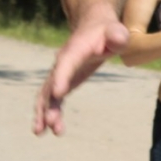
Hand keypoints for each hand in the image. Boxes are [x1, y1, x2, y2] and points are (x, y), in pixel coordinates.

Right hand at [32, 20, 128, 135]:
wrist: (94, 27)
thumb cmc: (107, 31)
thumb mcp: (116, 31)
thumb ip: (118, 35)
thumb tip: (118, 40)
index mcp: (75, 50)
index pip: (66, 64)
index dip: (61, 78)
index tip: (58, 94)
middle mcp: (62, 63)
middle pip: (51, 84)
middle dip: (49, 104)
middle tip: (50, 123)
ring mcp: (60, 73)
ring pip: (47, 95)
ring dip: (45, 113)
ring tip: (42, 132)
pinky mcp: (62, 82)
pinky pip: (52, 99)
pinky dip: (48, 113)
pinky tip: (47, 130)